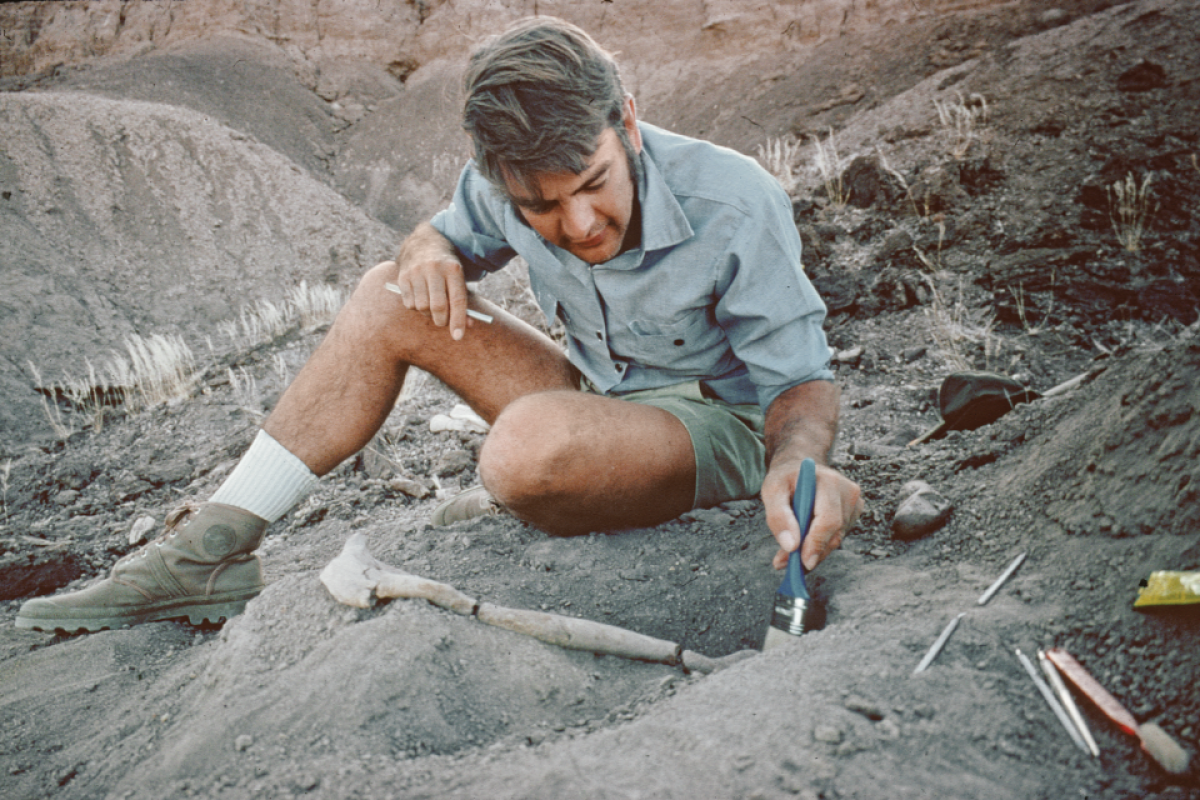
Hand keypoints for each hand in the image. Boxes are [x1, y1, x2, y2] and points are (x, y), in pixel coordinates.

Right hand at [391, 223, 471, 339]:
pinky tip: (420, 297)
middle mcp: (434, 268)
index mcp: (453, 268)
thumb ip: (462, 301)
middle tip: (443, 322)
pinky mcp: (403, 276)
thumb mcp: (458, 279)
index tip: (458, 337)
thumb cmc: (446, 268)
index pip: (457, 299)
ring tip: (431, 305)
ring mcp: (416, 271)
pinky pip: (409, 304)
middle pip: (438, 306)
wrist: (424, 243)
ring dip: (427, 313)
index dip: (458, 320)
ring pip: (422, 307)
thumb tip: (468, 326)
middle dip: (442, 320)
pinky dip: (416, 307)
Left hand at [762, 461, 863, 570]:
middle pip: (835, 533)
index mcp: (829, 481)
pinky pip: (837, 536)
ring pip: (836, 538)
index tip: (803, 562)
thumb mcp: (771, 491)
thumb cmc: (785, 479)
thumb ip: (778, 517)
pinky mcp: (854, 513)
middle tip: (787, 564)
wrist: (801, 468)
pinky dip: (819, 545)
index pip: (829, 519)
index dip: (817, 543)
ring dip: (813, 550)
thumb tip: (791, 546)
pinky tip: (804, 542)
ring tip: (790, 555)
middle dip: (811, 552)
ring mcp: (854, 503)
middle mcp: (848, 491)